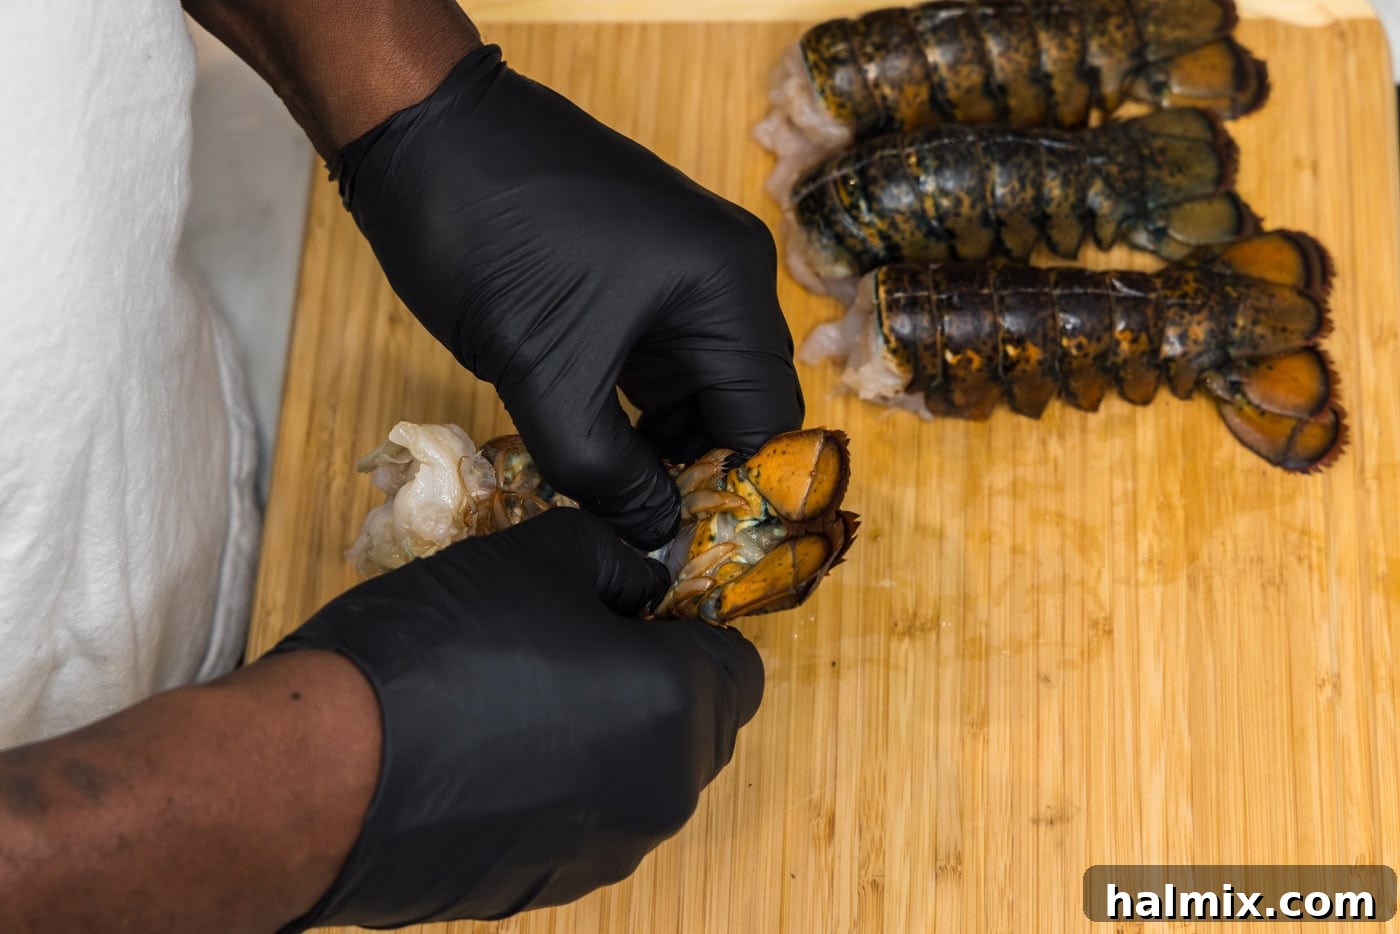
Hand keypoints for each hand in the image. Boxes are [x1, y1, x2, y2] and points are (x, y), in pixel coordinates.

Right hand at [271, 509, 764, 928]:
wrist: (314, 774)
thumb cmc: (439, 650)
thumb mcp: (539, 556)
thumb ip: (614, 560)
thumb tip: (640, 581)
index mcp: (678, 709)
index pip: (740, 666)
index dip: (693, 626)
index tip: (638, 606)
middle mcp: (659, 795)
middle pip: (697, 726)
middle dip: (657, 680)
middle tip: (576, 638)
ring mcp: (602, 852)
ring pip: (640, 778)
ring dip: (609, 736)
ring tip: (523, 693)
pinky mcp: (540, 887)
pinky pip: (584, 822)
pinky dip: (562, 787)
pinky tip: (490, 752)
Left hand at [332, 45, 804, 548]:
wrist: (419, 134)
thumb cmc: (487, 239)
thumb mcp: (545, 373)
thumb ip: (603, 471)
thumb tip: (653, 537)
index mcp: (728, 288)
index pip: (767, 419)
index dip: (739, 496)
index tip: (697, 558)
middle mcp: (725, 277)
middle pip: (738, 406)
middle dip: (698, 476)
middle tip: (652, 544)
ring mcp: (683, 273)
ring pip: (695, 391)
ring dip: (662, 450)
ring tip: (619, 510)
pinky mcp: (639, 276)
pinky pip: (657, 364)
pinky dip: (634, 414)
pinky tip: (599, 458)